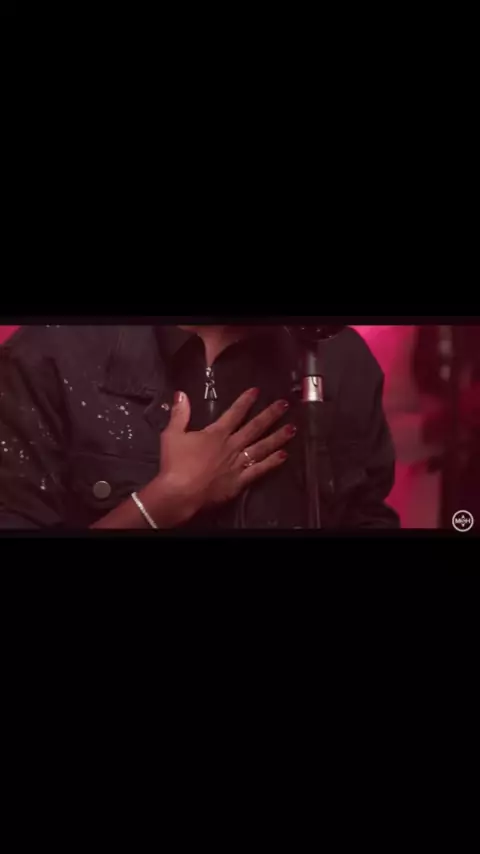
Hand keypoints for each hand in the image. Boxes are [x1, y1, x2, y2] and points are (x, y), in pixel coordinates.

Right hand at [158, 388, 295, 521]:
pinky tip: (284, 456)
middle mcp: (231, 446)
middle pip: (255, 427)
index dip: (246, 401)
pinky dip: (272, 463)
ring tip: (292, 428)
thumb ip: (180, 414)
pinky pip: (259, 470)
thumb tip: (181, 393)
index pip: (234, 413)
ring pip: (262, 447)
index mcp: (216, 434)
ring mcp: (238, 464)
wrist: (180, 493)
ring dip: (278, 437)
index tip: (257, 391)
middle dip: (270, 415)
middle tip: (285, 405)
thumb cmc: (175, 464)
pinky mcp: (240, 481)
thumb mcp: (172, 435)